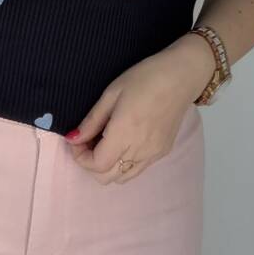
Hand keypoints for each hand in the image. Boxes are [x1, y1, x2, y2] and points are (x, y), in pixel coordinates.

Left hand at [63, 40, 212, 184]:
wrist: (181, 76)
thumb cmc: (144, 78)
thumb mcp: (111, 93)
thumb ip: (92, 120)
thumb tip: (73, 139)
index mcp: (125, 133)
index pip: (97, 165)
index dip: (80, 157)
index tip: (77, 139)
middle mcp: (140, 150)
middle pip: (107, 177)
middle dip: (90, 163)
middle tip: (88, 140)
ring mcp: (153, 154)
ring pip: (122, 178)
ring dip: (107, 166)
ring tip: (105, 141)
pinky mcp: (163, 152)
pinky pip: (137, 169)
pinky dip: (123, 163)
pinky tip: (123, 141)